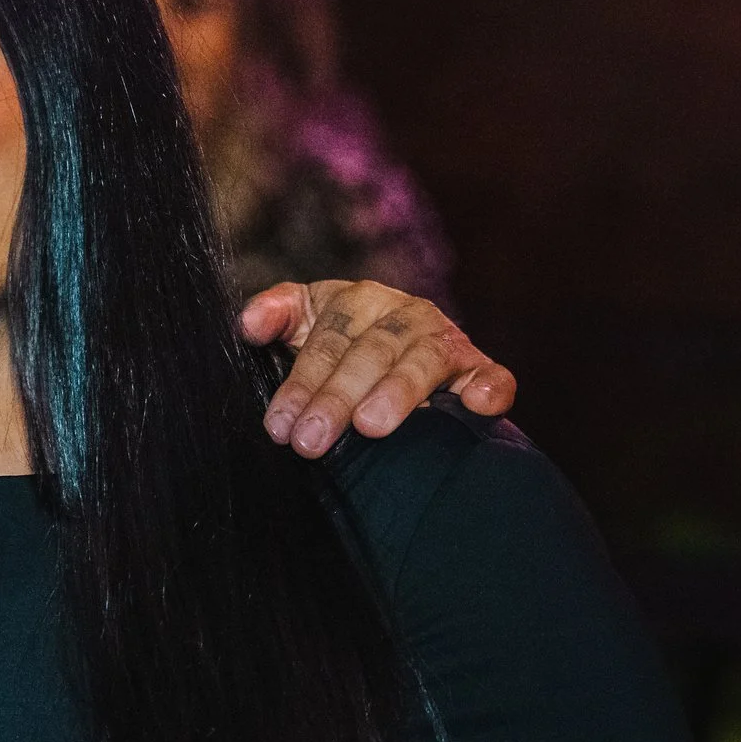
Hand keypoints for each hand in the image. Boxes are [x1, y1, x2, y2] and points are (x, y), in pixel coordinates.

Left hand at [238, 281, 516, 457]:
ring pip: (422, 360)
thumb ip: (276, 315)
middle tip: (310, 441)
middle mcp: (402, 313)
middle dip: (336, 397)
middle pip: (368, 352)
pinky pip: (491, 375)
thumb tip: (249, 325)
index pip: (325, 339)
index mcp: (355, 300)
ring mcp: (443, 338)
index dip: (301, 382)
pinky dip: (489, 387)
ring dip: (397, 392)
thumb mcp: (302, 324)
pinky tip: (476, 404)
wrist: (397, 355)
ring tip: (370, 427)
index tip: (279, 426)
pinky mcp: (478, 367)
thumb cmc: (338, 346)